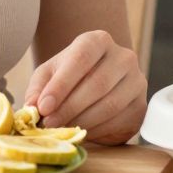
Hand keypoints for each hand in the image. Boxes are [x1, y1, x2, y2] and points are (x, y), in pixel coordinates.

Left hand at [24, 30, 146, 144]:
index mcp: (98, 41)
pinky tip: (81, 132)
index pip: (81, 58)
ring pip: (110, 105)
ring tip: (61, 130)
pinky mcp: (141, 107)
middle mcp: (123, 57)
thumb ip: (38, 88)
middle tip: (49, 124)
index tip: (44, 107)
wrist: (96, 86)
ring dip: (82, 121)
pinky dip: (97, 131)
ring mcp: (137, 81)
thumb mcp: (49, 76)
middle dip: (69, 108)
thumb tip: (32, 107)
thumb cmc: (69, 77)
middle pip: (97, 83)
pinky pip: (120, 121)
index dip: (61, 85)